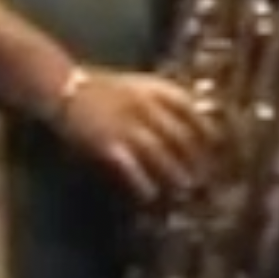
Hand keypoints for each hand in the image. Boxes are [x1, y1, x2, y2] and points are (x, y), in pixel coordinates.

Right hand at [52, 68, 218, 202]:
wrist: (63, 86)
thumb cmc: (101, 87)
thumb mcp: (136, 84)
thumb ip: (160, 98)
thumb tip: (194, 116)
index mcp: (151, 88)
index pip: (188, 108)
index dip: (206, 128)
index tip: (215, 146)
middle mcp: (143, 105)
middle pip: (178, 135)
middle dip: (194, 158)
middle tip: (204, 177)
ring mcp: (124, 124)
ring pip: (159, 152)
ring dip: (173, 172)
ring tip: (183, 188)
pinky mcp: (106, 143)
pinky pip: (131, 166)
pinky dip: (142, 182)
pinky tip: (150, 193)